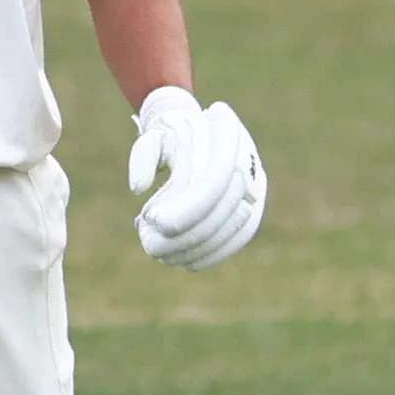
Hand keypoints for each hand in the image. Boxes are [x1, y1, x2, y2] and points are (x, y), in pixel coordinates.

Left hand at [130, 88, 265, 271]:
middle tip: (150, 246)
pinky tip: (189, 263)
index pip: (213, 180)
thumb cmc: (170, 137)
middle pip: (223, 205)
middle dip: (188, 231)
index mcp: (225, 130)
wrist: (201, 131)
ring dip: (200, 246)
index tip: (152, 220)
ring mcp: (256, 181)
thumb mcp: (153, 137)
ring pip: (235, 224)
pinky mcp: (256, 203)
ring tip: (164, 256)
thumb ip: (144, 157)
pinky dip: (217, 252)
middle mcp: (247, 156)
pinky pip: (243, 233)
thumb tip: (138, 188)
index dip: (186, 206)